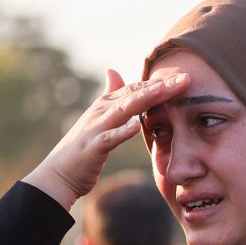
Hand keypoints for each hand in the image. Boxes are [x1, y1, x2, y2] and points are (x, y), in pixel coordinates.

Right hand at [23, 69, 189, 209]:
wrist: (59, 174)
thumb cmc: (83, 147)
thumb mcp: (98, 118)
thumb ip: (110, 96)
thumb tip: (113, 70)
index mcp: (106, 105)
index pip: (136, 88)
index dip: (159, 82)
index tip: (184, 77)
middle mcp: (101, 111)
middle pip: (135, 94)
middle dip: (160, 86)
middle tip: (185, 79)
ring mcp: (97, 128)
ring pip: (124, 109)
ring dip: (145, 99)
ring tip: (165, 90)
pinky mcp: (93, 147)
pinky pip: (110, 138)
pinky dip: (122, 131)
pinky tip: (137, 126)